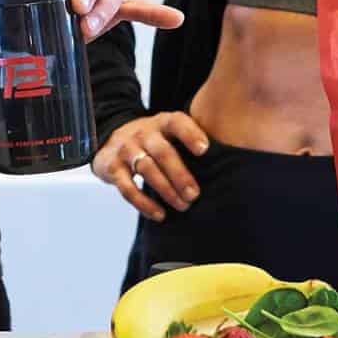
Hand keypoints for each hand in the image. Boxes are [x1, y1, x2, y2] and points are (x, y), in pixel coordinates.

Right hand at [90, 112, 210, 221]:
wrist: (110, 139)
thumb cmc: (153, 141)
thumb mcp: (168, 133)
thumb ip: (190, 141)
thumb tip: (227, 163)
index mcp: (162, 123)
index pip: (176, 123)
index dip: (190, 134)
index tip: (204, 150)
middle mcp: (143, 133)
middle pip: (162, 152)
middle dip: (180, 175)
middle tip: (195, 195)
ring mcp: (126, 149)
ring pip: (146, 169)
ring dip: (166, 190)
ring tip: (182, 205)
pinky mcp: (112, 167)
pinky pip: (127, 187)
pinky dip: (144, 203)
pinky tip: (159, 214)